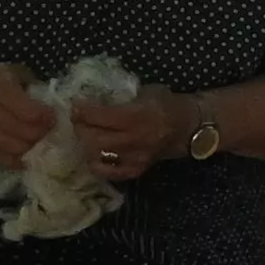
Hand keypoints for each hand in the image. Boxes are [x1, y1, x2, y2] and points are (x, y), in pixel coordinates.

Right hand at [0, 59, 57, 160]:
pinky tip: (26, 158)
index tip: (52, 118)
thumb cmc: (7, 83)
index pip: (15, 100)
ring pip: (2, 142)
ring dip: (25, 147)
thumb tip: (59, 110)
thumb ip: (37, 90)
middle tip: (49, 134)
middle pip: (9, 124)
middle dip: (34, 132)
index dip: (35, 112)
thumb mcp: (22, 76)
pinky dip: (12, 160)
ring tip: (40, 145)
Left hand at [50, 78, 193, 182]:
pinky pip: (108, 172)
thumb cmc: (166, 104)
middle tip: (76, 120)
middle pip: (93, 138)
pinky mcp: (136, 170)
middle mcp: (135, 139)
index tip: (75, 104)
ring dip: (85, 144)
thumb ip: (122, 96)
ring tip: (83, 134)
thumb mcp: (146, 91)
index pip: (100, 116)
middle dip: (80, 128)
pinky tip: (94, 153)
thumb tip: (94, 96)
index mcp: (138, 116)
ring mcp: (135, 158)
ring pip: (97, 155)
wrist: (189, 128)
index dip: (82, 110)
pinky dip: (97, 163)